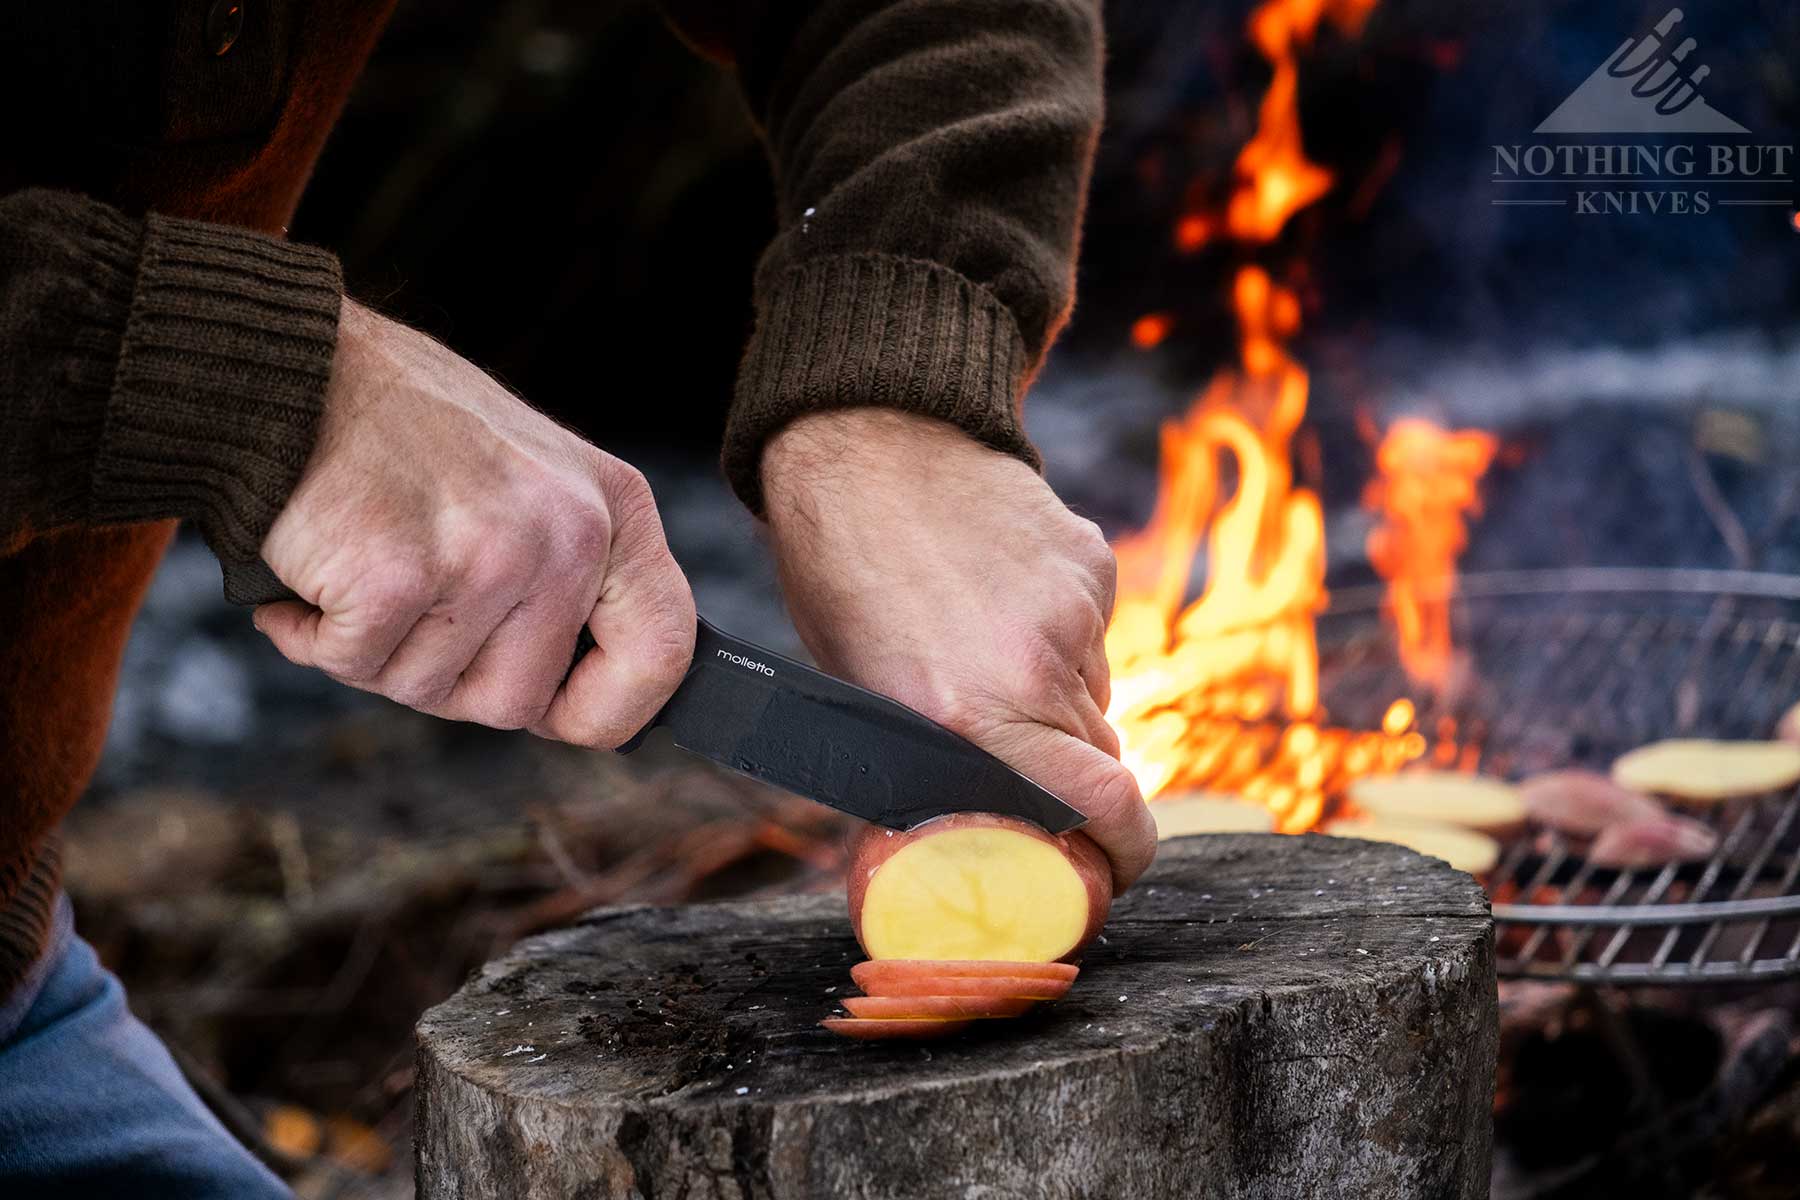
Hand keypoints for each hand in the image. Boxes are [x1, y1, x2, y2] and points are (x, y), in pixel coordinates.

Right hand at [254, 299, 694, 745]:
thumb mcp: (535, 481)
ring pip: (429, 690)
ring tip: (362, 564)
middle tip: (407, 609)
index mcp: (615, 510)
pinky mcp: (396, 576)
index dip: (611, 709)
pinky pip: (355, 665)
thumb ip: (570, 575)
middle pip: (518, 700)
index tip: (558, 714)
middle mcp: (568, 533)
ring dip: (376, 650)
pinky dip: (314, 635)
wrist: (294, 365)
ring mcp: (486, 556)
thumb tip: (576, 698)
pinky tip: (315, 573)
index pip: (662, 651)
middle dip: (449, 678)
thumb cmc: (408, 430)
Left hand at [762, 409, 1156, 891]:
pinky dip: (1061, 640)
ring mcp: (1072, 611)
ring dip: (1058, 704)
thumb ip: (940, 766)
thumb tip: (980, 826)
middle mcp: (1033, 669)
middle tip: (1035, 774)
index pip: (1101, 804)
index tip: (1112, 870)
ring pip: (1095, 699)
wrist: (870, 447)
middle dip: (1080, 786)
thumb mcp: (866, 696)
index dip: (1122, 852)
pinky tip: (1001, 602)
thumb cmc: (842, 579)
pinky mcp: (1092, 564)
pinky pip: (1094, 636)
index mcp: (968, 715)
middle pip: (1104, 762)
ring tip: (985, 655)